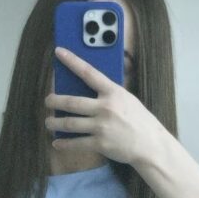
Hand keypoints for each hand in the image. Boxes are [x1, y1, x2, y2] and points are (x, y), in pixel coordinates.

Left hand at [44, 46, 161, 166]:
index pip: (88, 72)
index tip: (58, 52)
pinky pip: (76, 143)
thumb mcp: (127, 99)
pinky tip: (57, 143)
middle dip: (55, 101)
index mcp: (113, 92)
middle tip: (48, 101)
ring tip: (49, 122)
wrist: (150, 145)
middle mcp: (105, 107)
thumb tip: (90, 90)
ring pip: (70, 123)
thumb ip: (109, 94)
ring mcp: (101, 126)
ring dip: (55, 123)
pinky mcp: (100, 143)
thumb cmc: (140, 121)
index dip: (71, 61)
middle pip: (72, 102)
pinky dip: (64, 144)